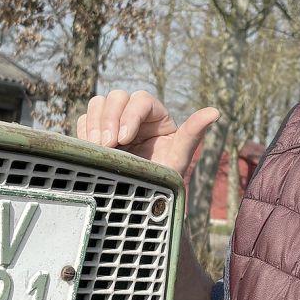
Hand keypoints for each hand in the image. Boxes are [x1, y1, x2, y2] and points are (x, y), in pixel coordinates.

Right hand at [77, 90, 219, 175]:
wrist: (144, 202)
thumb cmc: (165, 180)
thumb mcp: (179, 158)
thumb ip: (193, 134)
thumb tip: (215, 111)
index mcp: (157, 116)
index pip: (142, 100)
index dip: (130, 115)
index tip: (124, 139)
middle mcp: (136, 115)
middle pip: (117, 96)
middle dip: (109, 118)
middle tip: (107, 145)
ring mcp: (115, 122)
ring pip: (99, 103)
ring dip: (95, 123)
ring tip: (98, 147)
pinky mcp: (98, 133)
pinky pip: (85, 120)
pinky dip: (84, 131)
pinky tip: (91, 150)